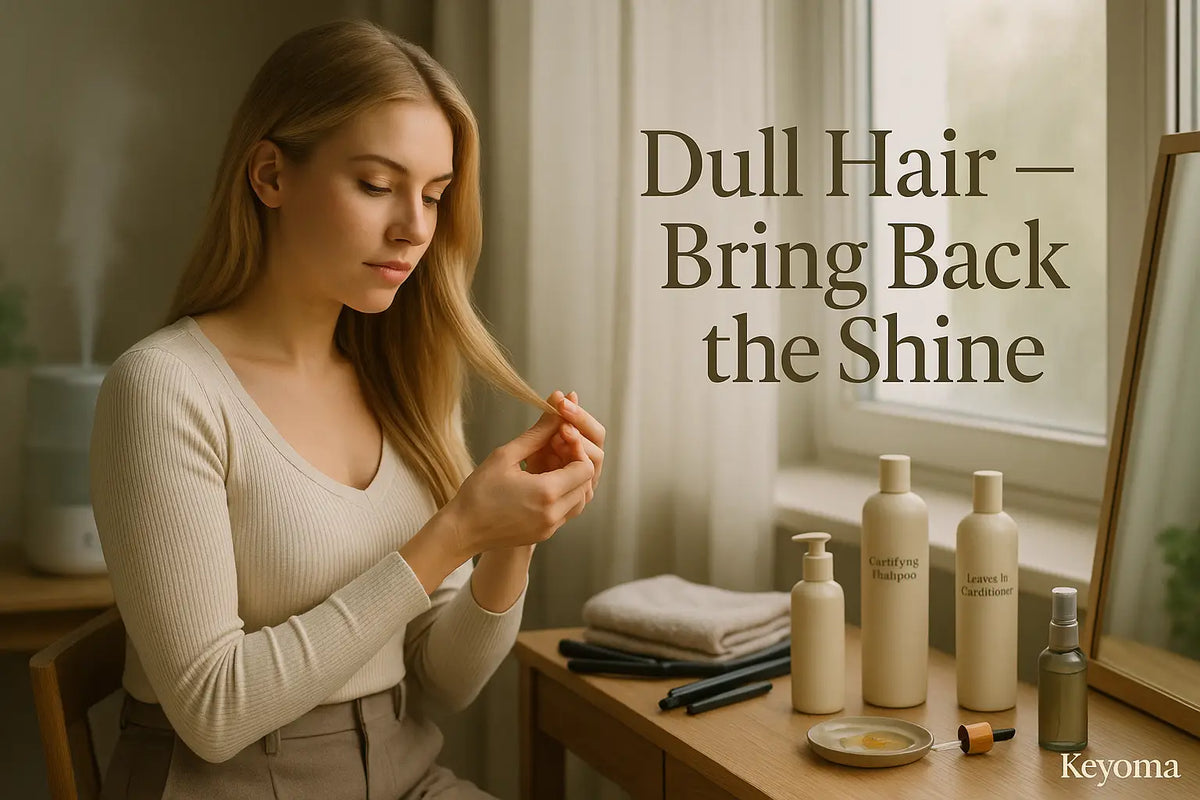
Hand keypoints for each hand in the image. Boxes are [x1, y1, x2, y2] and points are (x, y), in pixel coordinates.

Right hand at [443, 408, 594, 556]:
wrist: (462, 530)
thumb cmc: (479, 491)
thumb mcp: (505, 455)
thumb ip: (537, 433)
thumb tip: (556, 406)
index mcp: (546, 493)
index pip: (585, 467)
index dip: (576, 449)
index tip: (559, 437)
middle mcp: (554, 513)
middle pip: (586, 482)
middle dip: (575, 461)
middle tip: (554, 447)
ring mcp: (551, 527)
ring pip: (580, 498)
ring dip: (571, 478)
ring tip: (549, 463)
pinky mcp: (546, 533)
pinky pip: (568, 511)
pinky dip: (564, 494)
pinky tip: (544, 480)